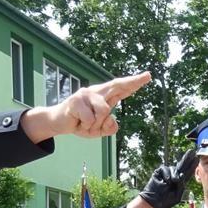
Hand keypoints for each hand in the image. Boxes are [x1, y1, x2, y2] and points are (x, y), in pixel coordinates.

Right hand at [21, 71, 150, 140]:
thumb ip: (109, 127)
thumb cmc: (81, 124)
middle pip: (117, 85)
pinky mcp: (76, 100)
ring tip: (86, 124)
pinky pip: (90, 118)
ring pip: (104, 111)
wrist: (59, 123)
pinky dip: (86, 126)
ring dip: (96, 124)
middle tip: (148, 76)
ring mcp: (86, 94)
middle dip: (132, 81)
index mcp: (104, 97)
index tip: (147, 76)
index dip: (134, 83)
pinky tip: (78, 122)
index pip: (121, 89)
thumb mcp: (99, 130)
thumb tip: (112, 118)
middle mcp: (97, 92)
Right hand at [137, 148, 198, 207]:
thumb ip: (181, 186)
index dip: (192, 166)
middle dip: (187, 158)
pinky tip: (167, 181)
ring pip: (174, 168)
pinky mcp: (159, 172)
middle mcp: (174, 176)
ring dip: (174, 174)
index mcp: (180, 182)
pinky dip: (167, 174)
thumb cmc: (166, 201)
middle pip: (182, 165)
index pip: (187, 172)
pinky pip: (165, 169)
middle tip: (192, 151)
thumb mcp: (177, 196)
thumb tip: (181, 175)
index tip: (197, 159)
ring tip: (173, 181)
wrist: (154, 202)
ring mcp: (167, 174)